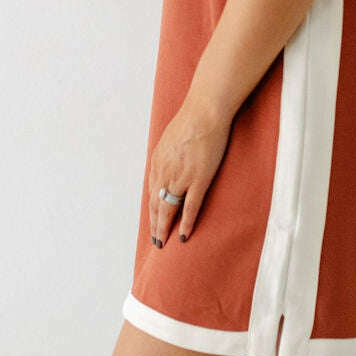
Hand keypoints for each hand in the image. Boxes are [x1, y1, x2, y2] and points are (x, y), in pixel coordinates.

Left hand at [147, 95, 231, 245]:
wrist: (204, 112)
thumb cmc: (191, 121)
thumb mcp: (170, 139)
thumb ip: (168, 155)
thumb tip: (169, 162)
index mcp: (157, 163)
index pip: (151, 193)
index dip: (152, 210)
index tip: (153, 222)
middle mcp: (164, 173)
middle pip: (155, 205)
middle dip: (155, 224)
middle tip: (156, 240)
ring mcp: (180, 178)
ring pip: (168, 210)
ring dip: (164, 228)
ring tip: (164, 243)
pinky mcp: (198, 180)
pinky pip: (190, 207)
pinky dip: (186, 222)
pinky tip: (184, 234)